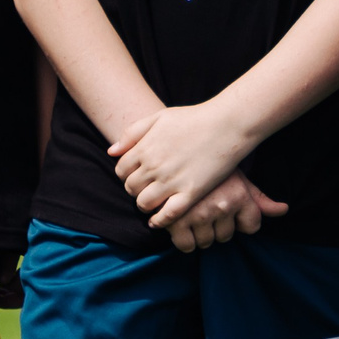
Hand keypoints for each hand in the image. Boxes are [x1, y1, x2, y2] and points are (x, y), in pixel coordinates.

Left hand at [110, 100, 256, 225]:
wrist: (226, 124)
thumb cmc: (194, 118)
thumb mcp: (159, 117)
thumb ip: (133, 132)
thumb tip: (111, 152)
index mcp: (145, 148)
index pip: (121, 170)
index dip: (126, 175)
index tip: (137, 176)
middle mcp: (154, 166)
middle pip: (131, 188)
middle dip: (135, 190)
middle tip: (146, 189)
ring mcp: (171, 181)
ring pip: (144, 203)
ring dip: (145, 205)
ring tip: (153, 202)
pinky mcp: (190, 193)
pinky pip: (167, 215)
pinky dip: (159, 221)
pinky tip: (158, 220)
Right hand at [164, 171, 287, 252]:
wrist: (173, 150)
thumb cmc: (208, 165)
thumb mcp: (238, 178)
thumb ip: (260, 198)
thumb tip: (285, 210)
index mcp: (239, 194)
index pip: (251, 226)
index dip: (241, 221)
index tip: (229, 210)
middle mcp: (222, 205)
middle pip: (226, 236)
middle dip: (217, 226)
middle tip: (206, 208)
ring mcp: (199, 213)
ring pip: (207, 242)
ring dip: (200, 233)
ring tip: (193, 214)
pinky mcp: (176, 219)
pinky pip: (186, 245)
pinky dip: (184, 240)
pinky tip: (180, 223)